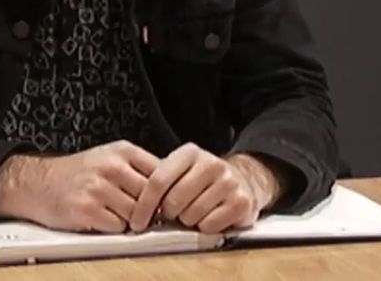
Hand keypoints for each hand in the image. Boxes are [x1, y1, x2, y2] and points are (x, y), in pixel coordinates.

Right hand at [0, 140, 160, 232]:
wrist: (38, 182)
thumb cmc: (79, 172)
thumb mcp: (111, 157)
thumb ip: (139, 168)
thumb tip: (171, 187)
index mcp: (123, 151)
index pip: (162, 172)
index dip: (165, 190)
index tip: (164, 199)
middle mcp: (112, 166)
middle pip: (151, 196)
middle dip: (149, 208)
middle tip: (142, 212)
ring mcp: (98, 188)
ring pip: (136, 213)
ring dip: (131, 219)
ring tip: (118, 213)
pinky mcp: (86, 209)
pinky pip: (117, 226)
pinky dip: (114, 228)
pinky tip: (103, 219)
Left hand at [127, 144, 279, 233]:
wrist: (244, 181)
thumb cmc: (204, 181)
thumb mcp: (181, 171)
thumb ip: (160, 183)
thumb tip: (135, 208)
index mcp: (191, 153)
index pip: (158, 181)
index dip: (143, 205)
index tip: (136, 221)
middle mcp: (212, 163)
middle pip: (173, 201)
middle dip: (170, 214)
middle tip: (177, 212)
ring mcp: (229, 182)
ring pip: (191, 215)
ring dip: (189, 221)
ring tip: (196, 211)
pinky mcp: (241, 202)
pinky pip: (209, 225)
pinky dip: (206, 227)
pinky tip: (211, 216)